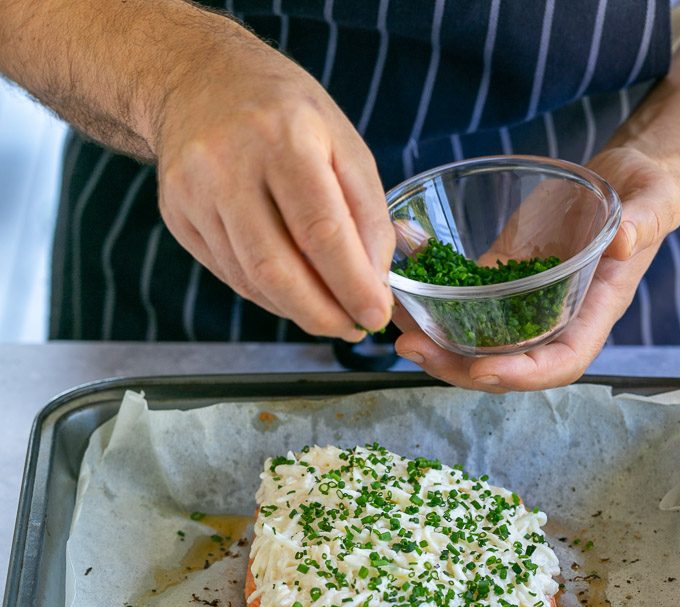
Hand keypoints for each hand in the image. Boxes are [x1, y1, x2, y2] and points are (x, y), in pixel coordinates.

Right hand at [155, 21, 393, 341]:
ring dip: (297, 309)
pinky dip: (269, 295)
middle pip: (276, 269)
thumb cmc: (284, 111)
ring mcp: (194, 193)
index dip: (351, 284)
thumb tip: (375, 284)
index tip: (376, 315)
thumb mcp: (342, 140)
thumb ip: (367, 212)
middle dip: (321, 314)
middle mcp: (229, 164)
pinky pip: (230, 275)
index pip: (321, 231)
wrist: (196, 77)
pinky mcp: (177, 216)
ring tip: (330, 312)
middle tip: (353, 328)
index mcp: (283, 137)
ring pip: (250, 280)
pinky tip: (293, 293)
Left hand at [394, 147, 679, 389]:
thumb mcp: (654, 202)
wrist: (621, 180)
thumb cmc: (646, 194)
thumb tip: (622, 241)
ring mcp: (524, 307)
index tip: (483, 368)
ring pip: (477, 343)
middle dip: (457, 367)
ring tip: (395, 329)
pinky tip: (401, 293)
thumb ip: (643, 222)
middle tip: (412, 349)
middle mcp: (555, 322)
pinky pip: (464, 306)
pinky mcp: (500, 283)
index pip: (560, 364)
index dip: (522, 375)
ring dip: (435, 344)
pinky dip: (432, 306)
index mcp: (595, 314)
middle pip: (505, 366)